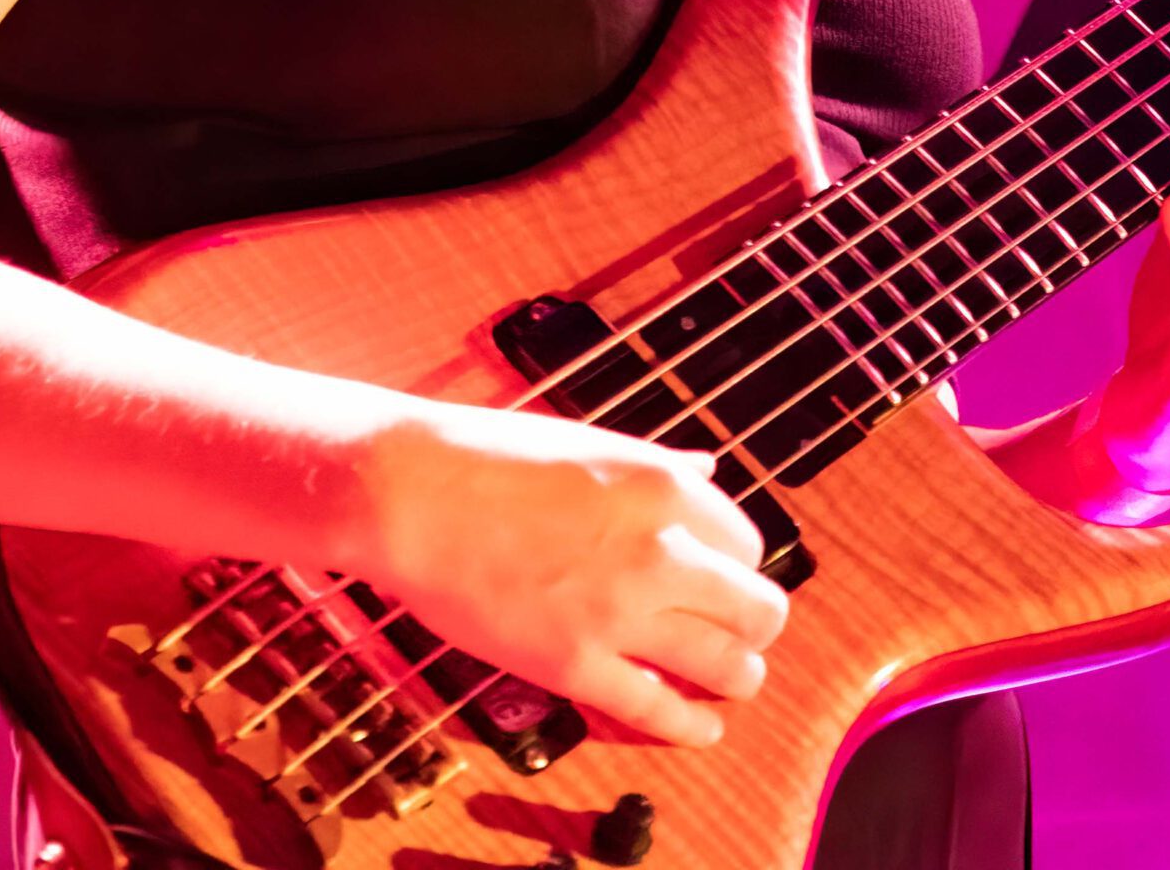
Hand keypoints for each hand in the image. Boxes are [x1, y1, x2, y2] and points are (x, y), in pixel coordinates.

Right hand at [345, 400, 787, 745]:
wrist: (412, 494)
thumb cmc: (490, 457)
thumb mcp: (591, 443)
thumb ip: (659, 466)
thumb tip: (709, 470)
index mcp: (663, 487)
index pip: (749, 544)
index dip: (737, 564)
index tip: (721, 574)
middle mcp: (656, 550)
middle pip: (757, 610)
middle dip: (754, 623)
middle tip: (739, 629)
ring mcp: (617, 614)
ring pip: (728, 668)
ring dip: (736, 676)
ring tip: (728, 676)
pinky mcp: (575, 666)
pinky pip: (659, 711)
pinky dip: (692, 725)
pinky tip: (700, 724)